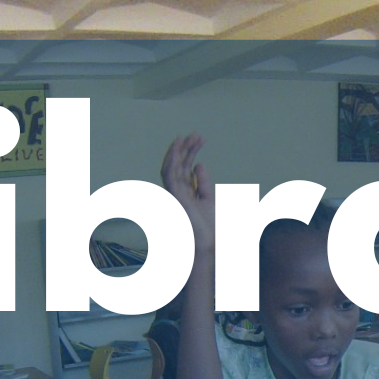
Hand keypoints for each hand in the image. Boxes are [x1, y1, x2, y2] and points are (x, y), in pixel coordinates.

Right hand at [159, 135, 214, 251]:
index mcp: (185, 192)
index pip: (185, 167)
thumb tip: (200, 164)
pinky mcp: (174, 196)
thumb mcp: (209, 198)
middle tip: (197, 135)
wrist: (208, 243)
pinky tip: (178, 149)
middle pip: (179, 165)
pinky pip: (169, 175)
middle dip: (186, 148)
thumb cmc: (210, 226)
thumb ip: (203, 182)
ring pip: (171, 167)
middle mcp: (177, 192)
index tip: (200, 139)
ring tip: (187, 137)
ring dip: (178, 151)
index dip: (191, 152)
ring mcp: (174, 194)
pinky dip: (172, 160)